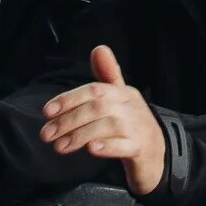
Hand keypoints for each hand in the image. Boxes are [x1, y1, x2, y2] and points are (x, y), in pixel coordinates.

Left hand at [38, 46, 165, 195]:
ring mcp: (139, 128)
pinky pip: (125, 146)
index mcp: (124, 93)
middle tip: (47, 134)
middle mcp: (132, 107)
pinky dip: (107, 147)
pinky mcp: (142, 149)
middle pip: (98, 107)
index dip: (69, 99)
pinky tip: (91, 150)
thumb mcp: (120, 99)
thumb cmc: (133, 126)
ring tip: (60, 146)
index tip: (48, 111)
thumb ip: (106, 77)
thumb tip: (99, 48)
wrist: (158, 156)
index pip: (95, 90)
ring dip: (80, 135)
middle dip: (69, 120)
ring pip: (108, 126)